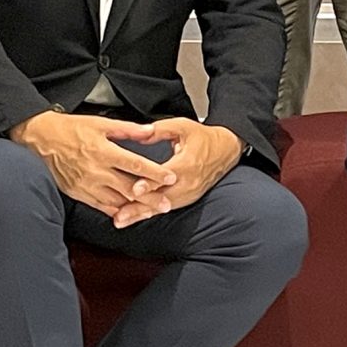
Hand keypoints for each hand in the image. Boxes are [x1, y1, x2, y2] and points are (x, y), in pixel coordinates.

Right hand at [11, 108, 175, 218]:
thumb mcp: (100, 124)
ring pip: (115, 201)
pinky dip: (115, 211)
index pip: (135, 164)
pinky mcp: (78, 193)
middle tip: (167, 204)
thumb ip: (127, 129)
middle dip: (149, 197)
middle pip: (128, 188)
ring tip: (151, 212)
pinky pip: (100, 206)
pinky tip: (127, 214)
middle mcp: (96, 170)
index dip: (155, 172)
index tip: (171, 178)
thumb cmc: (71, 129)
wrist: (41, 140)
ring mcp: (87, 185)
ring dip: (134, 207)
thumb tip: (150, 131)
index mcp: (103, 151)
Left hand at [120, 118, 245, 226]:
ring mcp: (188, 194)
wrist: (225, 151)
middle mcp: (188, 183)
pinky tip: (135, 218)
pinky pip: (166, 207)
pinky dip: (150, 213)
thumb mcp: (183, 126)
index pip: (165, 177)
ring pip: (162, 207)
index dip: (149, 184)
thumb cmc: (204, 138)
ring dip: (141, 214)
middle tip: (120, 215)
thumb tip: (139, 134)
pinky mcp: (187, 199)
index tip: (134, 190)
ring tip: (122, 220)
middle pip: (161, 198)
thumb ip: (160, 129)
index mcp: (187, 164)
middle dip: (139, 208)